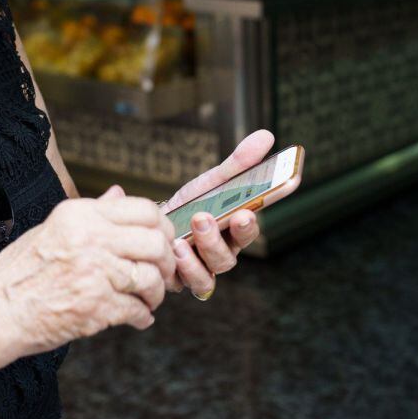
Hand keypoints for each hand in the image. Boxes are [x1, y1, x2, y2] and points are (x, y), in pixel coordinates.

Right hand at [0, 188, 176, 360]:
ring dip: (156, 293)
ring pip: (151, 279)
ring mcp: (94, 273)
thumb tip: (120, 193)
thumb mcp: (52, 228)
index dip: (163, 228)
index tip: (164, 242)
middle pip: (156, 243)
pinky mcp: (95, 307)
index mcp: (80, 214)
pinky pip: (137, 310)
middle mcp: (91, 239)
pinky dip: (143, 317)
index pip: (145, 210)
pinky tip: (138, 318)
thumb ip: (92, 213)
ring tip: (149, 300)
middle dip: (167, 262)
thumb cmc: (18, 273)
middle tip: (164, 275)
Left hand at [160, 129, 274, 298]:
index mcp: (235, 230)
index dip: (253, 221)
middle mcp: (222, 253)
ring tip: (184, 236)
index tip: (250, 209)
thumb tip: (267, 135)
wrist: (150, 224)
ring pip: (211, 272)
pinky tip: (173, 247)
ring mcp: (203, 270)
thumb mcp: (211, 181)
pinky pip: (188, 283)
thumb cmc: (189, 205)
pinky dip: (182, 267)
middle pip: (231, 255)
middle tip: (213, 216)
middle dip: (224, 237)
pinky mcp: (181, 281)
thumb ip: (239, 164)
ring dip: (200, 253)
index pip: (250, 228)